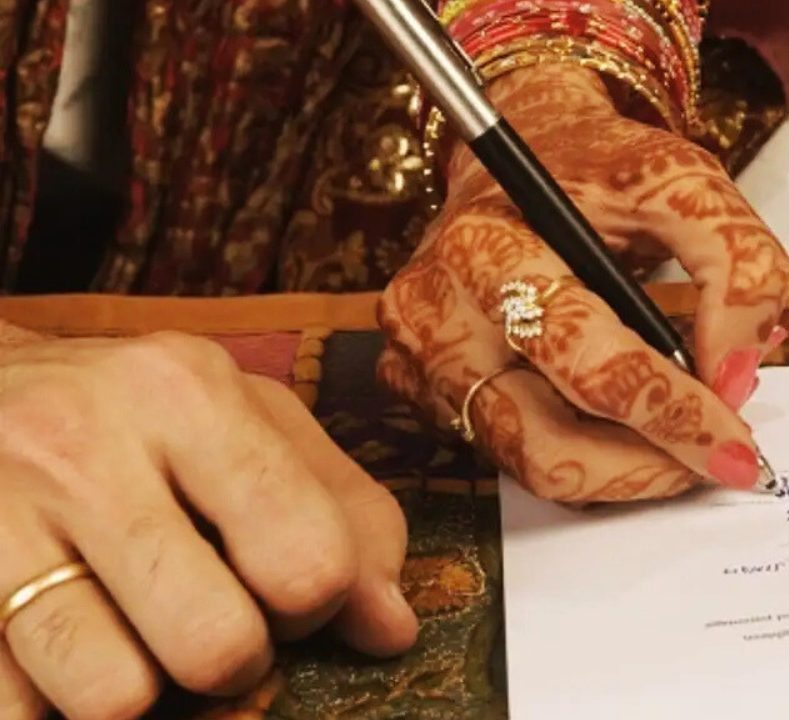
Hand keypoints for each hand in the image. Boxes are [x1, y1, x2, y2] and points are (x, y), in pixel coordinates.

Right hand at [0, 332, 417, 719]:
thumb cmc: (146, 416)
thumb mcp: (256, 425)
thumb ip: (345, 515)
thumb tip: (392, 631)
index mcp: (189, 393)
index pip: (306, 564)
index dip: (314, 604)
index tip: (286, 587)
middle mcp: (85, 446)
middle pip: (217, 646)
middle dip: (233, 660)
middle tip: (211, 619)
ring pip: (114, 699)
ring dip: (142, 691)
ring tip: (134, 634)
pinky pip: (20, 713)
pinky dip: (55, 704)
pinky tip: (62, 645)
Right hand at [379, 64, 788, 502]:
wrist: (522, 153)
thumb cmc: (596, 170)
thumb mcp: (683, 182)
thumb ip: (736, 262)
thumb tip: (737, 375)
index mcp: (487, 246)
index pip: (582, 355)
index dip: (668, 410)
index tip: (734, 445)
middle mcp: (438, 310)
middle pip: (544, 435)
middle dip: (645, 464)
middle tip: (712, 461)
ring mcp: (425, 359)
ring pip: (530, 463)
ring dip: (621, 475)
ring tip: (681, 450)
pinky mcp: (428, 391)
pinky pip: (517, 457)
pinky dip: (589, 461)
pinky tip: (633, 430)